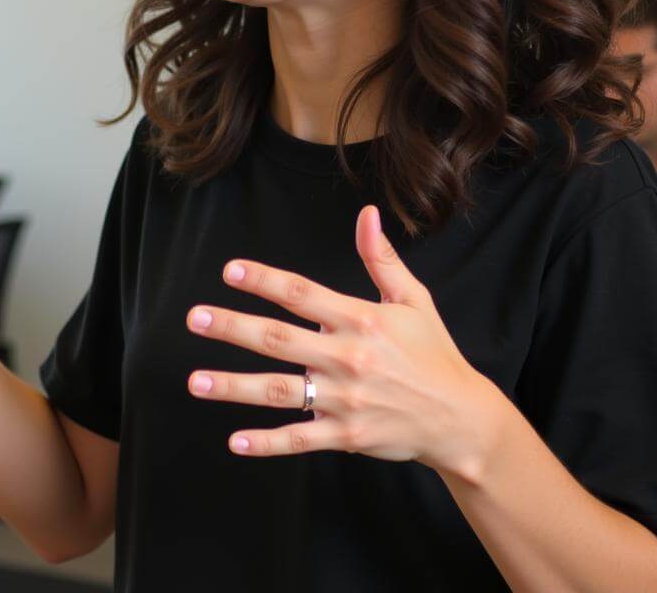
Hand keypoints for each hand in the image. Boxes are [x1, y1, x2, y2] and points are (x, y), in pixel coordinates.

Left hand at [186, 204, 502, 476]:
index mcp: (361, 319)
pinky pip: (300, 439)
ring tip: (196, 381)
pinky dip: (267, 442)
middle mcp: (348, 358)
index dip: (264, 280)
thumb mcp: (413, 299)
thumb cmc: (433, 353)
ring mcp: (345, 399)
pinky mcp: (347, 435)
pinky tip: (234, 440)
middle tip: (195, 319)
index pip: (302, 294)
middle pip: (279, 339)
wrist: (460, 417)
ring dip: (234, 386)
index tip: (230, 271)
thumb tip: (367, 214)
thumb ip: (382, 258)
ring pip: (281, 390)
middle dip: (233, 327)